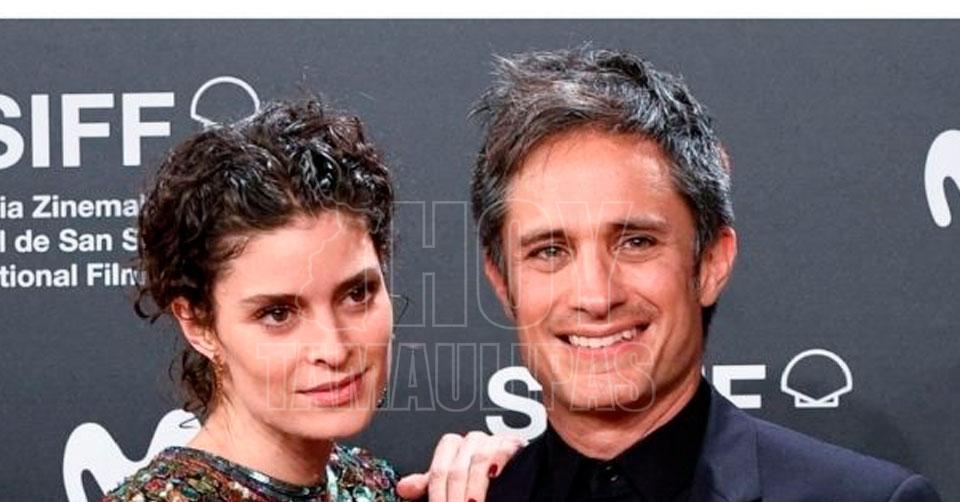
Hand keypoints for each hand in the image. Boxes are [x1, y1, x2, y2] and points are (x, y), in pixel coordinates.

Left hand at [396, 431, 526, 501]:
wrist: (508, 469)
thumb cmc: (474, 477)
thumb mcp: (449, 482)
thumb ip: (427, 484)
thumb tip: (403, 487)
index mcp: (451, 446)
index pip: (438, 471)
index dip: (437, 495)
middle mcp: (470, 441)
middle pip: (457, 470)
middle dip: (454, 498)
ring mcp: (491, 441)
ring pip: (478, 462)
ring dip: (474, 489)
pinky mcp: (511, 444)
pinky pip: (501, 452)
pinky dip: (496, 466)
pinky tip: (493, 480)